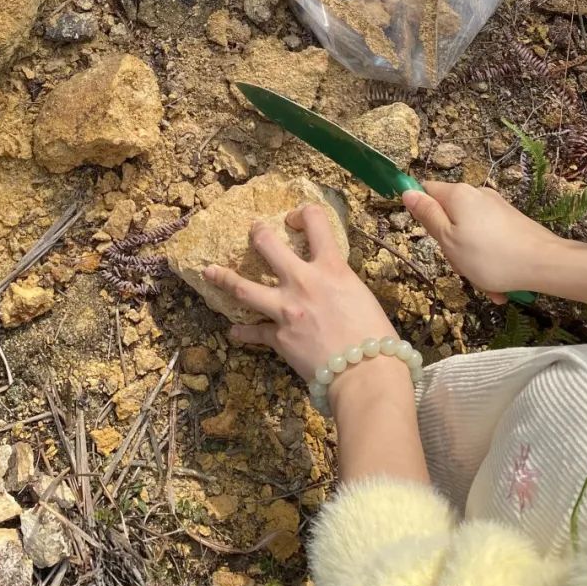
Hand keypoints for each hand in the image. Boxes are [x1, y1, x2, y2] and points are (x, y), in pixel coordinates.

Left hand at [204, 204, 400, 382]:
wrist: (366, 373)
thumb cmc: (377, 337)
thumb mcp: (362, 296)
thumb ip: (340, 284)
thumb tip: (332, 289)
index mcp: (331, 267)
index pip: (315, 221)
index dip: (304, 213)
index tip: (298, 218)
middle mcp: (303, 281)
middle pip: (268, 245)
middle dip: (258, 234)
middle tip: (253, 231)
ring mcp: (285, 309)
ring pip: (243, 287)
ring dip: (223, 277)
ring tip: (209, 271)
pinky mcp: (278, 337)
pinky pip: (253, 333)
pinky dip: (242, 333)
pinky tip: (233, 333)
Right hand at [403, 181, 559, 302]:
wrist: (546, 266)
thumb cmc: (490, 256)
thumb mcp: (448, 240)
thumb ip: (427, 216)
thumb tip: (407, 192)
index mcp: (458, 194)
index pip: (427, 191)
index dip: (423, 212)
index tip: (432, 235)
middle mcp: (478, 195)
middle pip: (450, 216)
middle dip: (451, 244)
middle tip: (460, 265)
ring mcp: (498, 209)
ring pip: (471, 233)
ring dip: (472, 259)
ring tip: (485, 282)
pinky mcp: (513, 223)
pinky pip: (491, 242)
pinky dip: (490, 261)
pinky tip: (499, 285)